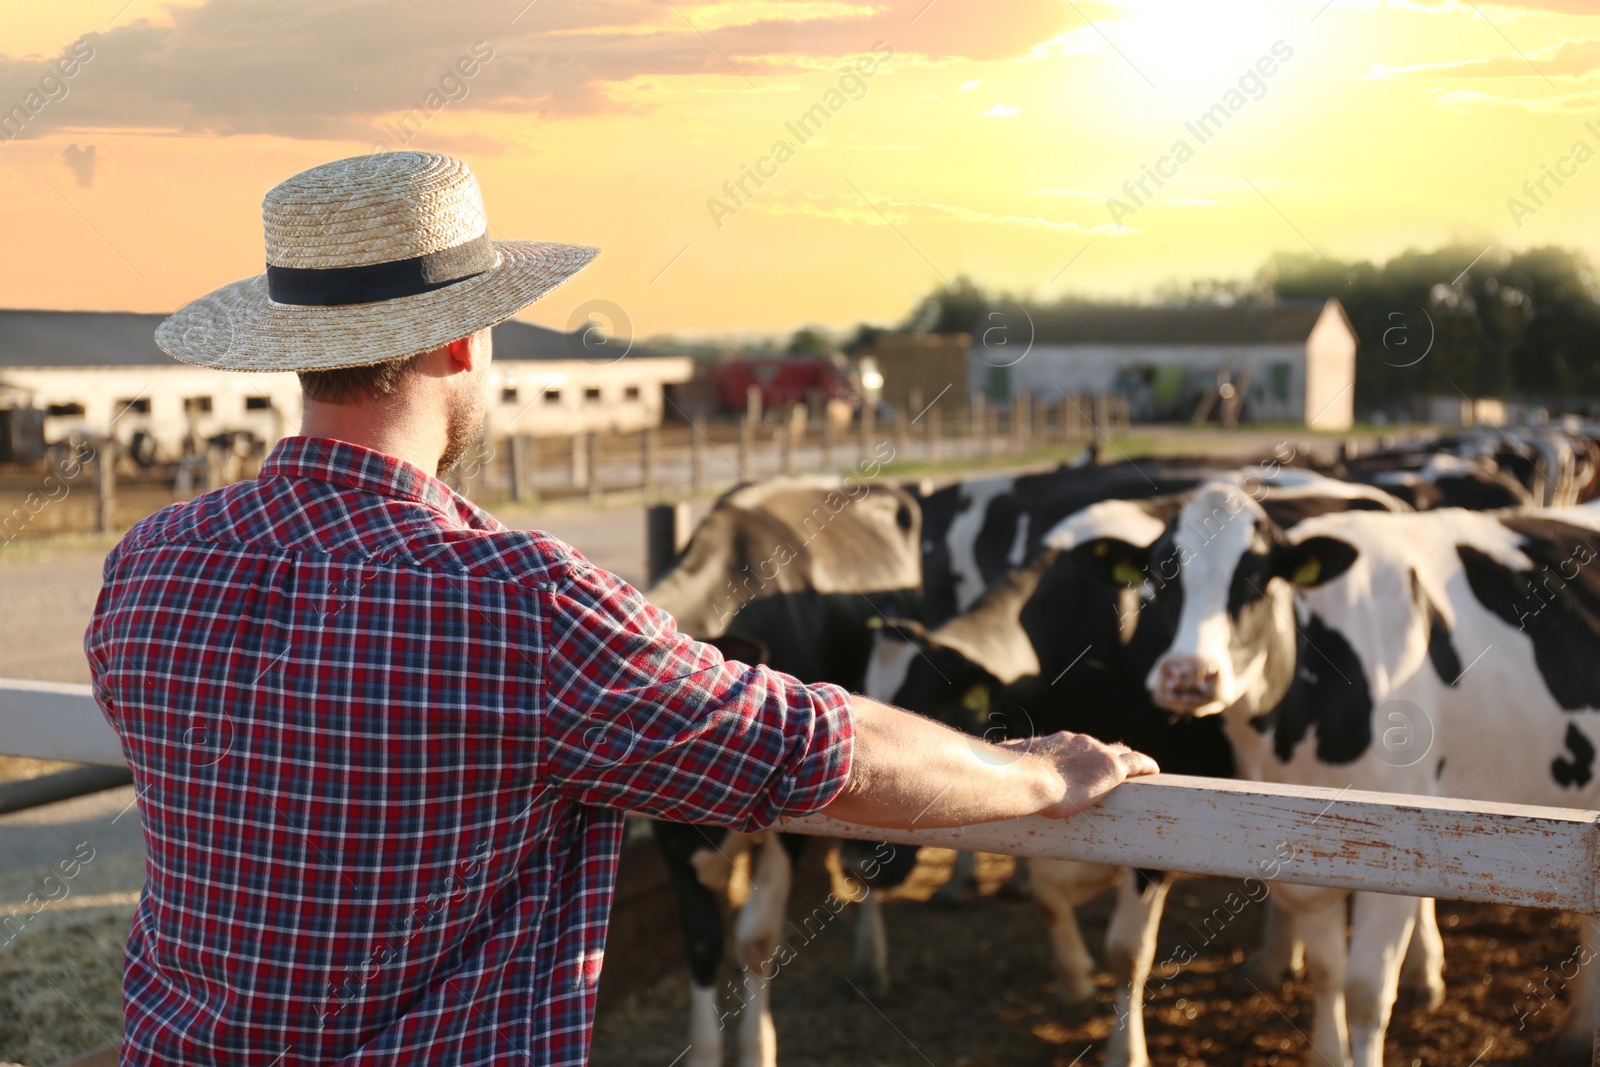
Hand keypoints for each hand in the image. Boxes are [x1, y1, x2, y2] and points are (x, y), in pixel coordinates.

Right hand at [999, 731, 1158, 818]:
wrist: (1024, 780)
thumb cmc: (1009, 777)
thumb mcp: (1004, 767)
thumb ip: (1003, 764)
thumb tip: (982, 763)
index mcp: (1054, 742)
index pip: (1072, 746)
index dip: (1079, 755)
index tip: (1080, 763)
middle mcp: (1077, 742)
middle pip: (1098, 747)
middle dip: (1104, 756)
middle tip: (1109, 769)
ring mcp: (1096, 753)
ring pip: (1119, 753)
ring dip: (1127, 761)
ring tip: (1138, 770)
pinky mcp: (1112, 768)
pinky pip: (1136, 763)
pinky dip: (1145, 765)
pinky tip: (1155, 770)